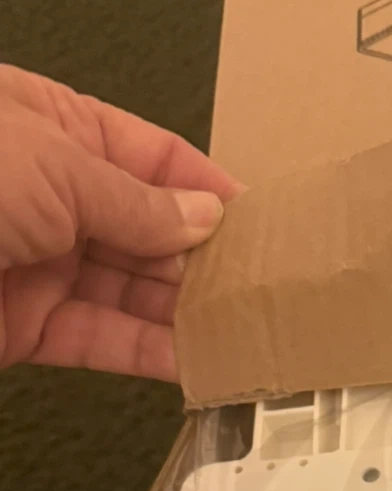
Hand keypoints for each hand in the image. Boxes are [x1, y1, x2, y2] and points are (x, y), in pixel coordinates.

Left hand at [0, 66, 240, 381]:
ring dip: (186, 311)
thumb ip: (135, 201)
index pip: (146, 153)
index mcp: (46, 125)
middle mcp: (45, 194)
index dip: (204, 185)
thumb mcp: (52, 166)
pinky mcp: (22, 330)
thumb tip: (206, 218)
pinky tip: (200, 365)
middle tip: (269, 287)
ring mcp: (34, 263)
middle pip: (146, 227)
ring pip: (128, 290)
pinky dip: (149, 355)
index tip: (263, 222)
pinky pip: (99, 341)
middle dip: (204, 256)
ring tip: (249, 330)